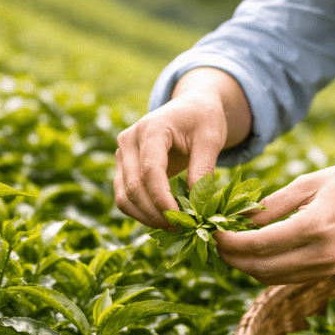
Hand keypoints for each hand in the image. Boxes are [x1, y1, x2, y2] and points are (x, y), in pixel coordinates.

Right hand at [113, 68, 251, 229]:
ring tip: (171, 227)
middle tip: (179, 228)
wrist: (191, 106)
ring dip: (144, 217)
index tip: (180, 218)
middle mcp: (129, 140)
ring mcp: (122, 154)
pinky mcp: (123, 167)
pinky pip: (124, 196)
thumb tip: (196, 204)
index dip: (162, 199)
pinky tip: (162, 219)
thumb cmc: (203, 119)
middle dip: (154, 212)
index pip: (150, 170)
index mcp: (151, 128)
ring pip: (123, 196)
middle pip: (132, 187)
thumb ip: (203, 168)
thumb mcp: (211, 139)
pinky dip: (140, 212)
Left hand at [214, 164, 334, 284]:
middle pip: (261, 268)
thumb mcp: (309, 182)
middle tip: (215, 241)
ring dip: (244, 266)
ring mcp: (325, 268)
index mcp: (316, 227)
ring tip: (229, 246)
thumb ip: (272, 204)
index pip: (261, 244)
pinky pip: (285, 278)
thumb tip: (238, 220)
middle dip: (231, 257)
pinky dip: (263, 269)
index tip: (213, 231)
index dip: (231, 242)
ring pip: (270, 278)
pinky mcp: (326, 273)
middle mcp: (321, 254)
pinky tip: (252, 252)